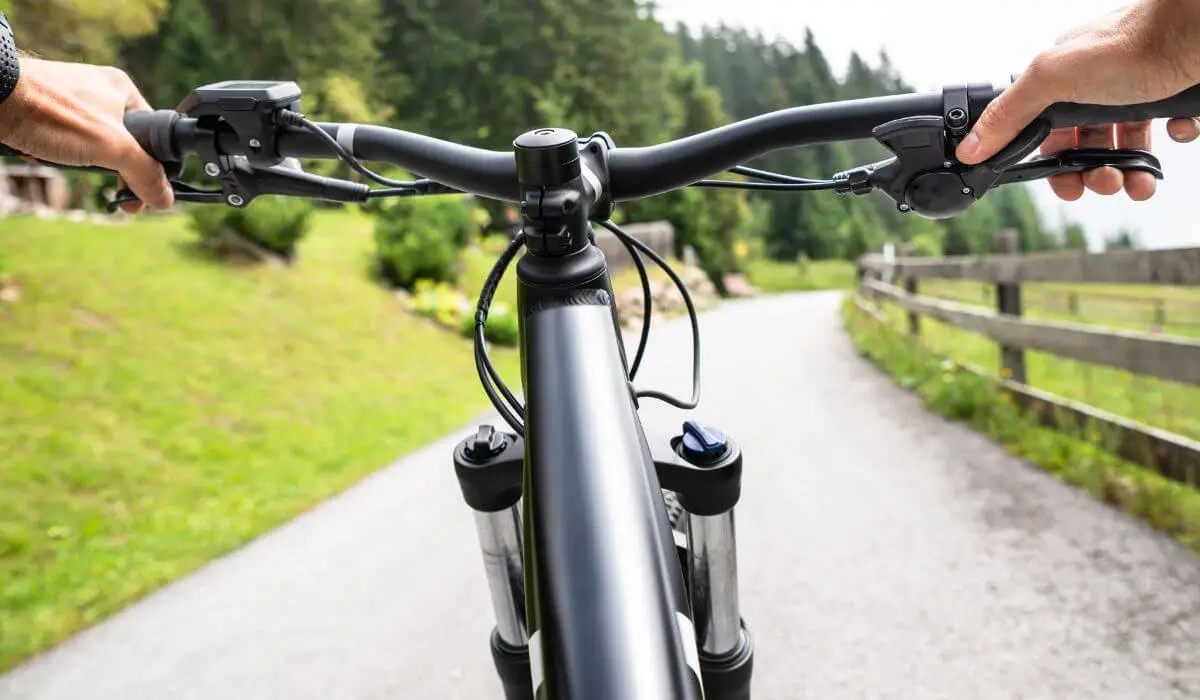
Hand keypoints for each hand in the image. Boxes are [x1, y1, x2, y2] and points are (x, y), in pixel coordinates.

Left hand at [0, 57, 172, 212]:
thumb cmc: (51, 113)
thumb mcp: (110, 147)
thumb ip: (144, 173)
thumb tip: (167, 199)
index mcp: (123, 90)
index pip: (152, 137)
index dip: (150, 169)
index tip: (143, 195)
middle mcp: (100, 91)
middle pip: (122, 145)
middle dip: (113, 171)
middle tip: (118, 199)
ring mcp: (71, 100)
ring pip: (91, 145)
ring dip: (81, 162)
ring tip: (64, 161)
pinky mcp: (45, 109)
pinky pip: (63, 140)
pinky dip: (56, 153)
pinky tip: (45, 153)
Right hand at [955, 0, 1199, 201]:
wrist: (1198, 30)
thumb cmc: (1132, 43)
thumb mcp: (1053, 79)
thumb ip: (1008, 114)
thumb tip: (969, 148)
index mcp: (1061, 77)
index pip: (1043, 132)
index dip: (1052, 163)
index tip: (1063, 185)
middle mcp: (1095, 83)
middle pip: (1083, 144)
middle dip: (1092, 172)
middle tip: (1104, 183)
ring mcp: (1134, 90)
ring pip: (1123, 145)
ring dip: (1128, 170)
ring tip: (1136, 181)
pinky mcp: (1169, 97)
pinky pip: (1165, 132)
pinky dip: (1168, 143)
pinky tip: (1173, 134)